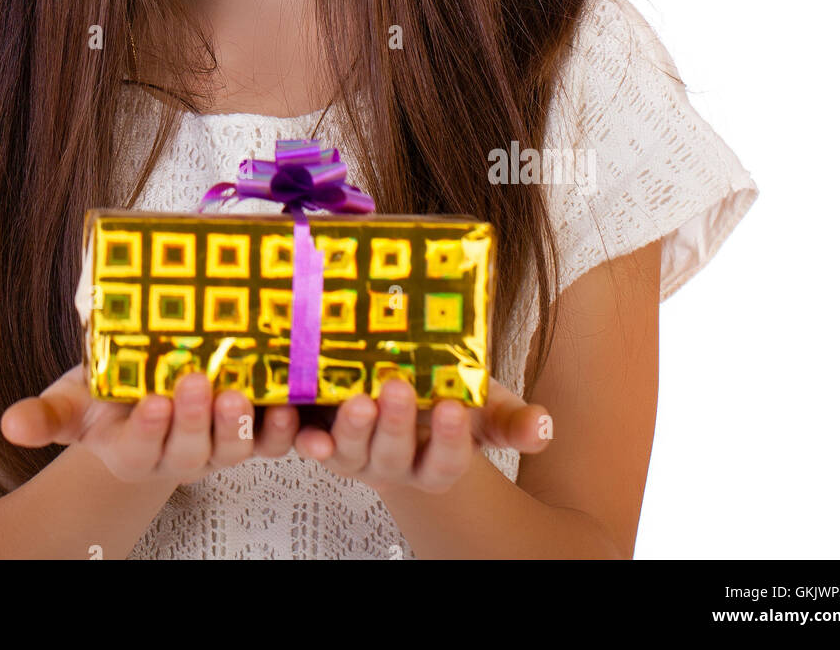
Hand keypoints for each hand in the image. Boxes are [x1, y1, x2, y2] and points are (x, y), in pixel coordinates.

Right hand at [0, 365, 300, 484]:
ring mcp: (214, 446)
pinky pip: (270, 442)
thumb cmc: (106, 393)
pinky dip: (281, 429)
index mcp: (130, 450)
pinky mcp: (249, 433)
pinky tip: (287, 405)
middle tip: (197, 382)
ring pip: (231, 450)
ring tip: (239, 394)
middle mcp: (175, 455)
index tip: (153, 402)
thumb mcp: (74, 398)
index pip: (138, 450)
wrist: (148, 386)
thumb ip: (47, 414)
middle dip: (194, 421)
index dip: (148, 430)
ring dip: (240, 427)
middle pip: (188, 453)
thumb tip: (11, 424)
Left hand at [293, 378, 550, 494]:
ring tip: (357, 398)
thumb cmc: (443, 391)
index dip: (450, 442)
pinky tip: (296, 419)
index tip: (455, 408)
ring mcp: (353, 453)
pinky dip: (299, 434)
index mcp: (435, 461)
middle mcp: (393, 464)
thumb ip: (512, 417)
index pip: (446, 464)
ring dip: (350, 429)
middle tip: (399, 388)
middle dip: (396, 426)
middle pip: (393, 458)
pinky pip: (305, 442)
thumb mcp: (481, 400)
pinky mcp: (319, 434)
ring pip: (349, 454)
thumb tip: (543, 428)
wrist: (395, 377)